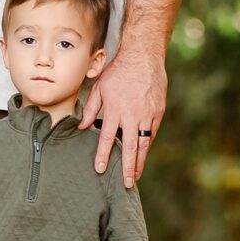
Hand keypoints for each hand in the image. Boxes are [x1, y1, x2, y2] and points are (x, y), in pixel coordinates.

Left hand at [80, 46, 166, 188]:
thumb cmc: (118, 71)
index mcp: (115, 108)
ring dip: (139, 161)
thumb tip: (81, 127)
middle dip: (127, 167)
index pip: (106, 136)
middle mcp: (132, 113)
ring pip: (144, 143)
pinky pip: (152, 133)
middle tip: (126, 183)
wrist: (143, 56)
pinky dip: (147, 146)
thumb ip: (91, 109)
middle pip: (129, 146)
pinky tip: (143, 156)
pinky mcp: (158, 111)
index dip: (102, 154)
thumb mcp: (99, 87)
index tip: (99, 168)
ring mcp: (147, 113)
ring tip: (135, 176)